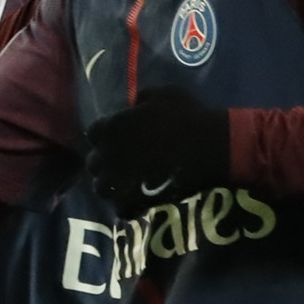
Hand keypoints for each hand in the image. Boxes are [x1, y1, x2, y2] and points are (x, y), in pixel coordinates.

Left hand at [84, 86, 229, 216]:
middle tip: (125, 166)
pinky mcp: (131, 200)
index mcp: (110, 127)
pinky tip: (141, 202)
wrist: (209, 147)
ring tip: (130, 186)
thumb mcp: (162, 95)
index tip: (120, 141)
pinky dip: (128, 207)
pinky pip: (120, 209)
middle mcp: (106, 154)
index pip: (94, 134)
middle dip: (107, 164)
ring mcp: (116, 180)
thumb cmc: (187, 117)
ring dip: (113, 187)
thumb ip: (140, 100)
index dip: (106, 138)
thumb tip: (133, 106)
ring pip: (101, 188)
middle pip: (94, 163)